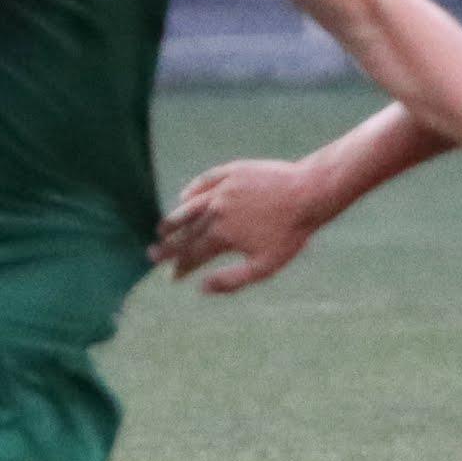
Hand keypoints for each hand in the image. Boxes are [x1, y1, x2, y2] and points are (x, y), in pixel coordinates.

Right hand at [157, 157, 331, 293]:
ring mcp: (222, 189)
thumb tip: (201, 288)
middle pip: (185, 232)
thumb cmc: (290, 234)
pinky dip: (192, 190)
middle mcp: (215, 210)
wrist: (308, 193)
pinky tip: (184, 196)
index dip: (180, 268)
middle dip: (168, 246)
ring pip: (189, 206)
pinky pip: (204, 181)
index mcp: (221, 235)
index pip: (192, 255)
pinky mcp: (231, 172)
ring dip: (174, 219)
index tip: (172, 277)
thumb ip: (231, 280)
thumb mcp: (264, 266)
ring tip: (162, 229)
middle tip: (153, 255)